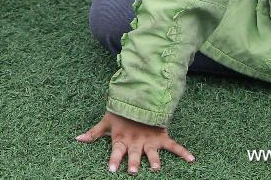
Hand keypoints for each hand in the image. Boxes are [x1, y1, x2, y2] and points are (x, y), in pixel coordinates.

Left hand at [76, 111, 193, 173]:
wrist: (138, 99)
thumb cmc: (120, 113)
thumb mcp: (106, 122)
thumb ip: (93, 133)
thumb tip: (77, 139)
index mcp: (122, 139)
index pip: (116, 152)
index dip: (114, 160)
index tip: (112, 169)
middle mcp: (136, 142)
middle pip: (134, 155)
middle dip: (133, 163)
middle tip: (132, 171)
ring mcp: (149, 141)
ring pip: (152, 153)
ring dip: (153, 160)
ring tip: (155, 168)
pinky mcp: (161, 137)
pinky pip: (173, 146)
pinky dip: (183, 152)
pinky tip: (192, 159)